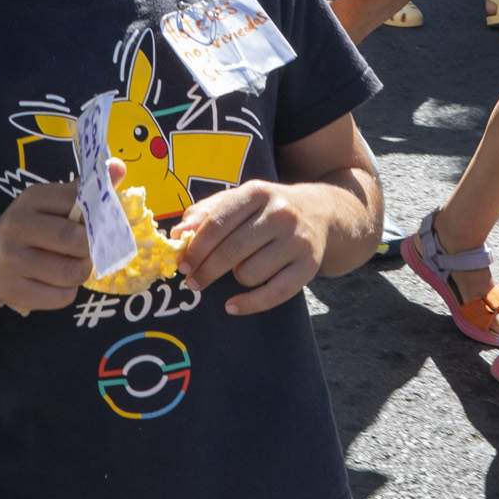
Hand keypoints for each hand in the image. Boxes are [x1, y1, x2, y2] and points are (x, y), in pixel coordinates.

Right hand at [0, 180, 92, 313]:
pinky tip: (57, 282)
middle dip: (89, 248)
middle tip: (85, 250)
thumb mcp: (50, 204)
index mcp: (31, 199)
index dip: (97, 217)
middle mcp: (17, 227)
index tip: (98, 224)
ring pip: (71, 273)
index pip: (79, 203)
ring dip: (81, 272)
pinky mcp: (16, 292)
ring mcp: (12, 261)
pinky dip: (68, 292)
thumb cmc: (29, 230)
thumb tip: (119, 167)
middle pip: (75, 241)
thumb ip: (84, 190)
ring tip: (73, 265)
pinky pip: (62, 297)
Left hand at [174, 179, 329, 315]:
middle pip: (232, 250)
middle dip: (206, 270)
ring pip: (250, 273)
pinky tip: (232, 305)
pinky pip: (274, 293)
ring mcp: (297, 240)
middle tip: (193, 281)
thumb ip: (206, 212)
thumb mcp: (240, 200)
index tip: (182, 264)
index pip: (219, 222)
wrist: (320, 212)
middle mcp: (280, 213)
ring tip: (239, 270)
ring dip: (237, 278)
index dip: (196, 247)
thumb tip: (178, 234)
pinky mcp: (309, 266)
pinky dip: (250, 304)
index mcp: (257, 192)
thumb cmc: (267, 209)